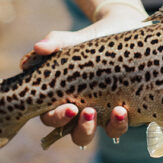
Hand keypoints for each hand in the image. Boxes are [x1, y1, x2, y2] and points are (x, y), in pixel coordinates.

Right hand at [22, 6, 142, 148]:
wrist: (122, 29)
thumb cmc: (91, 39)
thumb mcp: (75, 40)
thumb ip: (57, 42)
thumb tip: (38, 47)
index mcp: (62, 97)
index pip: (50, 116)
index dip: (57, 118)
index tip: (70, 107)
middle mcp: (80, 110)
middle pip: (76, 134)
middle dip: (83, 129)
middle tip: (89, 112)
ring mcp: (102, 113)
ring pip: (103, 133)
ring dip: (108, 128)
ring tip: (117, 111)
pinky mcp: (123, 111)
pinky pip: (121, 126)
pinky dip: (122, 122)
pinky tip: (124, 109)